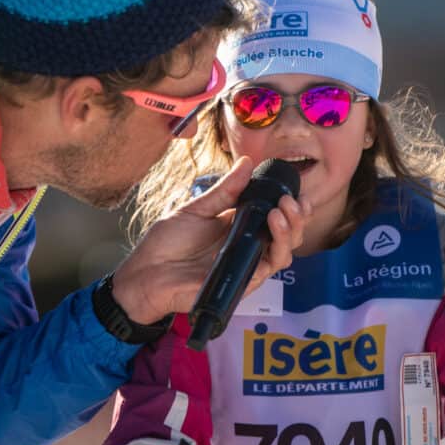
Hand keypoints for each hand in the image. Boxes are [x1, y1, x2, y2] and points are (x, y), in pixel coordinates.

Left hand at [112, 156, 304, 323]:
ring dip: (291, 230)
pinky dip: (276, 247)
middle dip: (297, 216)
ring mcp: (246, 263)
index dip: (290, 204)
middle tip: (291, 201)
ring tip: (283, 211)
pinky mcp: (243, 281)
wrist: (146, 273)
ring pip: (284, 252)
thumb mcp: (196, 209)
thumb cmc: (165, 244)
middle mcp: (247, 245)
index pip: (274, 215)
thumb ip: (224, 190)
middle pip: (287, 234)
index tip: (293, 190)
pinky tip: (271, 226)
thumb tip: (246, 163)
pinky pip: (268, 267)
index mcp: (238, 226)